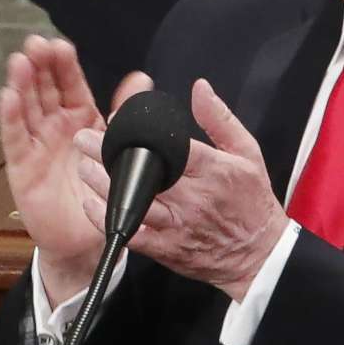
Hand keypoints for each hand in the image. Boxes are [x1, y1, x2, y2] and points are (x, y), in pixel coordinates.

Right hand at [0, 39, 150, 306]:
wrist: (90, 236)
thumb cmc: (102, 189)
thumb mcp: (119, 148)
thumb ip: (126, 113)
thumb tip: (141, 78)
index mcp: (81, 118)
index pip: (70, 85)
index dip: (64, 65)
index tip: (60, 45)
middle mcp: (56, 127)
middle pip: (44, 89)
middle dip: (39, 66)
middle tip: (36, 44)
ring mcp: (37, 145)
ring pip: (26, 108)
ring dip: (21, 84)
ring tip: (20, 62)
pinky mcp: (23, 167)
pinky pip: (15, 139)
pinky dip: (10, 117)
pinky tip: (8, 97)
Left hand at [78, 78, 287, 302]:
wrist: (260, 255)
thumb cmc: (252, 202)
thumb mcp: (247, 153)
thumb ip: (220, 119)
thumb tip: (200, 88)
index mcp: (214, 171)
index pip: (172, 147)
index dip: (139, 132)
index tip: (114, 119)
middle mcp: (194, 198)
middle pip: (145, 173)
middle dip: (108, 154)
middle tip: (84, 139)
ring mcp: (179, 225)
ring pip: (134, 202)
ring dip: (103, 184)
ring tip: (84, 166)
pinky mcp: (168, 249)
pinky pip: (132, 233)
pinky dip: (109, 218)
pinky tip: (93, 204)